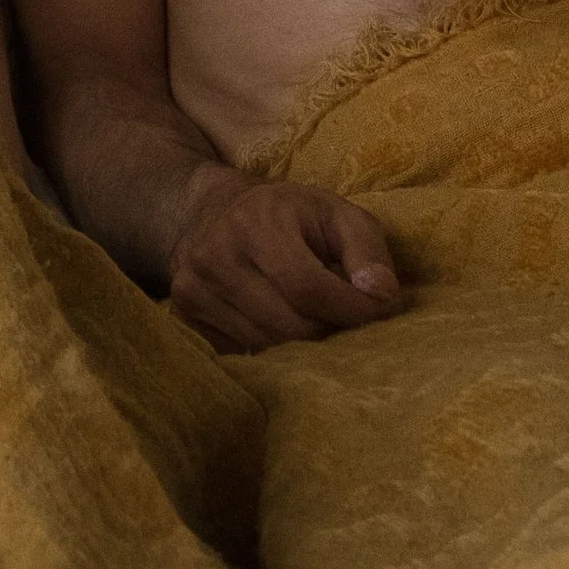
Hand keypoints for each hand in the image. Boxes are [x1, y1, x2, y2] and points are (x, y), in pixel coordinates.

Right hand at [165, 166, 403, 351]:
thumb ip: (366, 249)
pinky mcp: (186, 320)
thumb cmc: (287, 213)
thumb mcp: (334, 211)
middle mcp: (216, 257)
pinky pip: (243, 357)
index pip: (309, 289)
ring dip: (303, 345)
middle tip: (347, 319)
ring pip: (269, 348)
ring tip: (316, 320)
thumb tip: (383, 295)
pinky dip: (272, 352)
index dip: (353, 309)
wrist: (211, 210)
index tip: (380, 312)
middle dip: (331, 329)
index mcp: (254, 222)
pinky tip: (281, 327)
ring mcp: (193, 292)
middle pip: (291, 327)